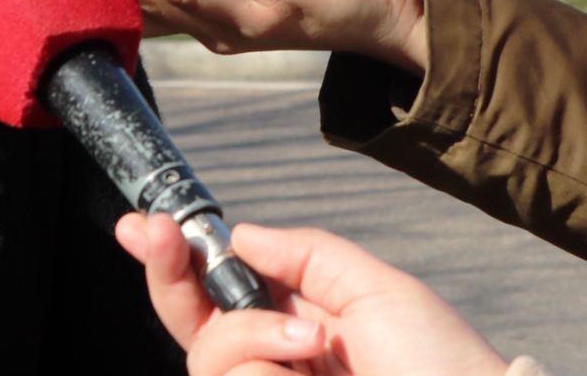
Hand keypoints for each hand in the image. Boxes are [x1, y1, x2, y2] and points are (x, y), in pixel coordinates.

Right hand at [115, 213, 511, 375]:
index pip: (222, 296)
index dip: (175, 260)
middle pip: (190, 325)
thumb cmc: (443, 367)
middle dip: (174, 277)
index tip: (143, 225)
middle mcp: (278, 369)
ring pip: (208, 360)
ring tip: (315, 344)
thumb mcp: (379, 289)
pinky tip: (309, 372)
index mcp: (301, 327)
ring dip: (255, 339)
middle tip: (165, 240)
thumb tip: (241, 234)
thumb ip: (306, 256)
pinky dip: (267, 372)